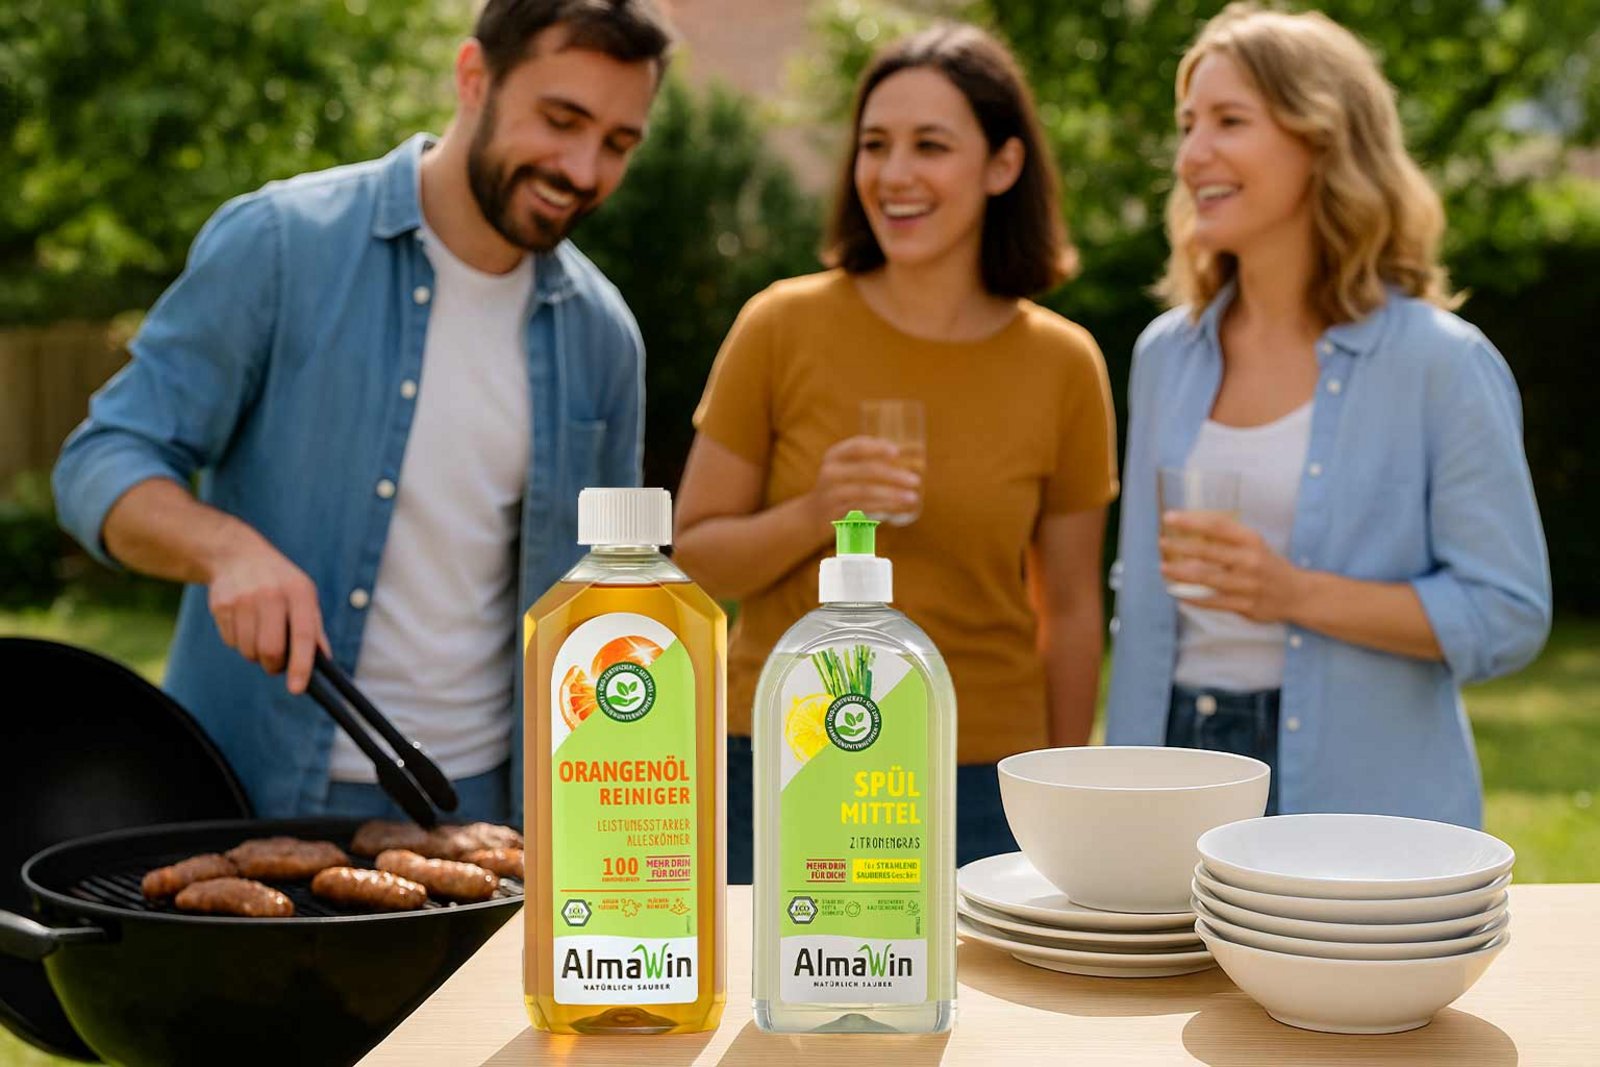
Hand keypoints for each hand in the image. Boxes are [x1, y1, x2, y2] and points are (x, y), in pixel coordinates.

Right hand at [205, 526, 327, 693]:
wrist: (237, 556)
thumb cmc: (280, 583)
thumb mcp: (304, 595)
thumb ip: (314, 629)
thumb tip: (324, 661)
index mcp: (299, 592)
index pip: (303, 635)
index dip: (301, 665)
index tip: (297, 689)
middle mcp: (271, 594)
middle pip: (271, 650)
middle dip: (274, 665)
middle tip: (277, 662)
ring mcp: (243, 599)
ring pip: (248, 651)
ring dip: (256, 653)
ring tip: (260, 634)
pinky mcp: (221, 605)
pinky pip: (231, 642)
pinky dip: (239, 642)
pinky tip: (243, 622)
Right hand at [808, 435, 920, 531]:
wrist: (813, 514)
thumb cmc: (840, 486)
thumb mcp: (847, 468)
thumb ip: (868, 459)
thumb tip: (905, 454)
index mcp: (835, 455)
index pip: (857, 446)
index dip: (878, 448)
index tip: (897, 452)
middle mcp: (830, 471)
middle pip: (867, 470)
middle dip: (894, 475)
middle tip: (914, 480)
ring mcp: (831, 492)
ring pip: (866, 491)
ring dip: (892, 494)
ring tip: (911, 497)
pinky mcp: (835, 511)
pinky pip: (863, 508)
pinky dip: (883, 506)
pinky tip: (897, 507)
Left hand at [1160, 510, 1304, 622]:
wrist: (1298, 594)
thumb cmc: (1268, 565)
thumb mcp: (1254, 545)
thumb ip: (1227, 539)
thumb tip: (1190, 529)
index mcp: (1252, 541)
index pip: (1218, 526)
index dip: (1191, 521)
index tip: (1169, 518)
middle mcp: (1250, 561)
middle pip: (1209, 552)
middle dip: (1181, 547)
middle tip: (1161, 543)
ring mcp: (1248, 585)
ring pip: (1208, 578)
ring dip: (1182, 573)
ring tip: (1163, 568)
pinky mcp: (1246, 606)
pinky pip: (1214, 602)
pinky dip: (1194, 598)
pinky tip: (1178, 594)